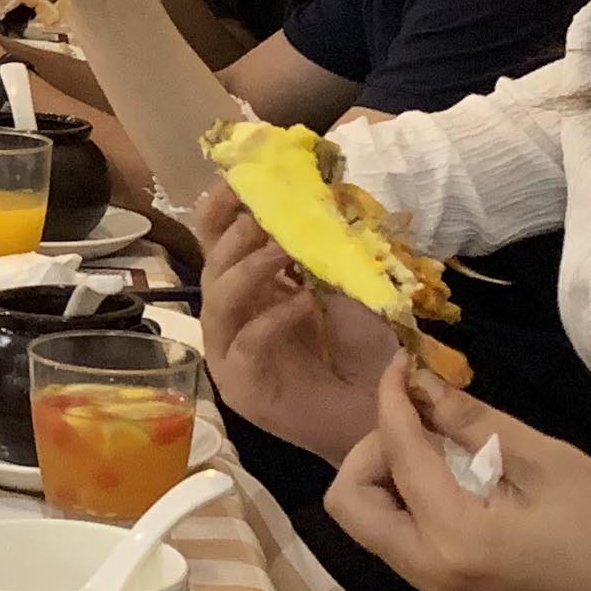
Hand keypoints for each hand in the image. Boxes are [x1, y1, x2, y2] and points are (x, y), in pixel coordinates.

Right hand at [191, 186, 391, 456]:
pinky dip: (272, 318)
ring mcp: (231, 354)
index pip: (216, 239)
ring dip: (249, 269)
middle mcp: (231, 318)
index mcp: (248, 289)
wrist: (379, 413)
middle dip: (234, 235)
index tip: (242, 176)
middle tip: (266, 212)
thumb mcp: (347, 284)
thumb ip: (326, 246)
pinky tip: (302, 302)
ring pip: (219, 303)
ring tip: (283, 248)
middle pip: (211, 266)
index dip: (223, 207)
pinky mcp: (242, 388)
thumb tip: (320, 189)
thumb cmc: (362, 351)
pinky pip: (247, 345)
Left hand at [326, 359, 590, 590]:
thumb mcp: (545, 460)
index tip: (404, 363)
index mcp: (453, 538)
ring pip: (365, 520)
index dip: (392, 400)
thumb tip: (422, 383)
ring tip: (434, 440)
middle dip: (371, 448)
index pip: (395, 455)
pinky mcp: (443, 588)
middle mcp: (426, 570)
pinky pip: (393, 535)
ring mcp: (431, 586)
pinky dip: (403, 496)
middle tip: (420, 418)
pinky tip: (444, 470)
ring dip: (383, 473)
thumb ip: (473, 421)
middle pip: (349, 501)